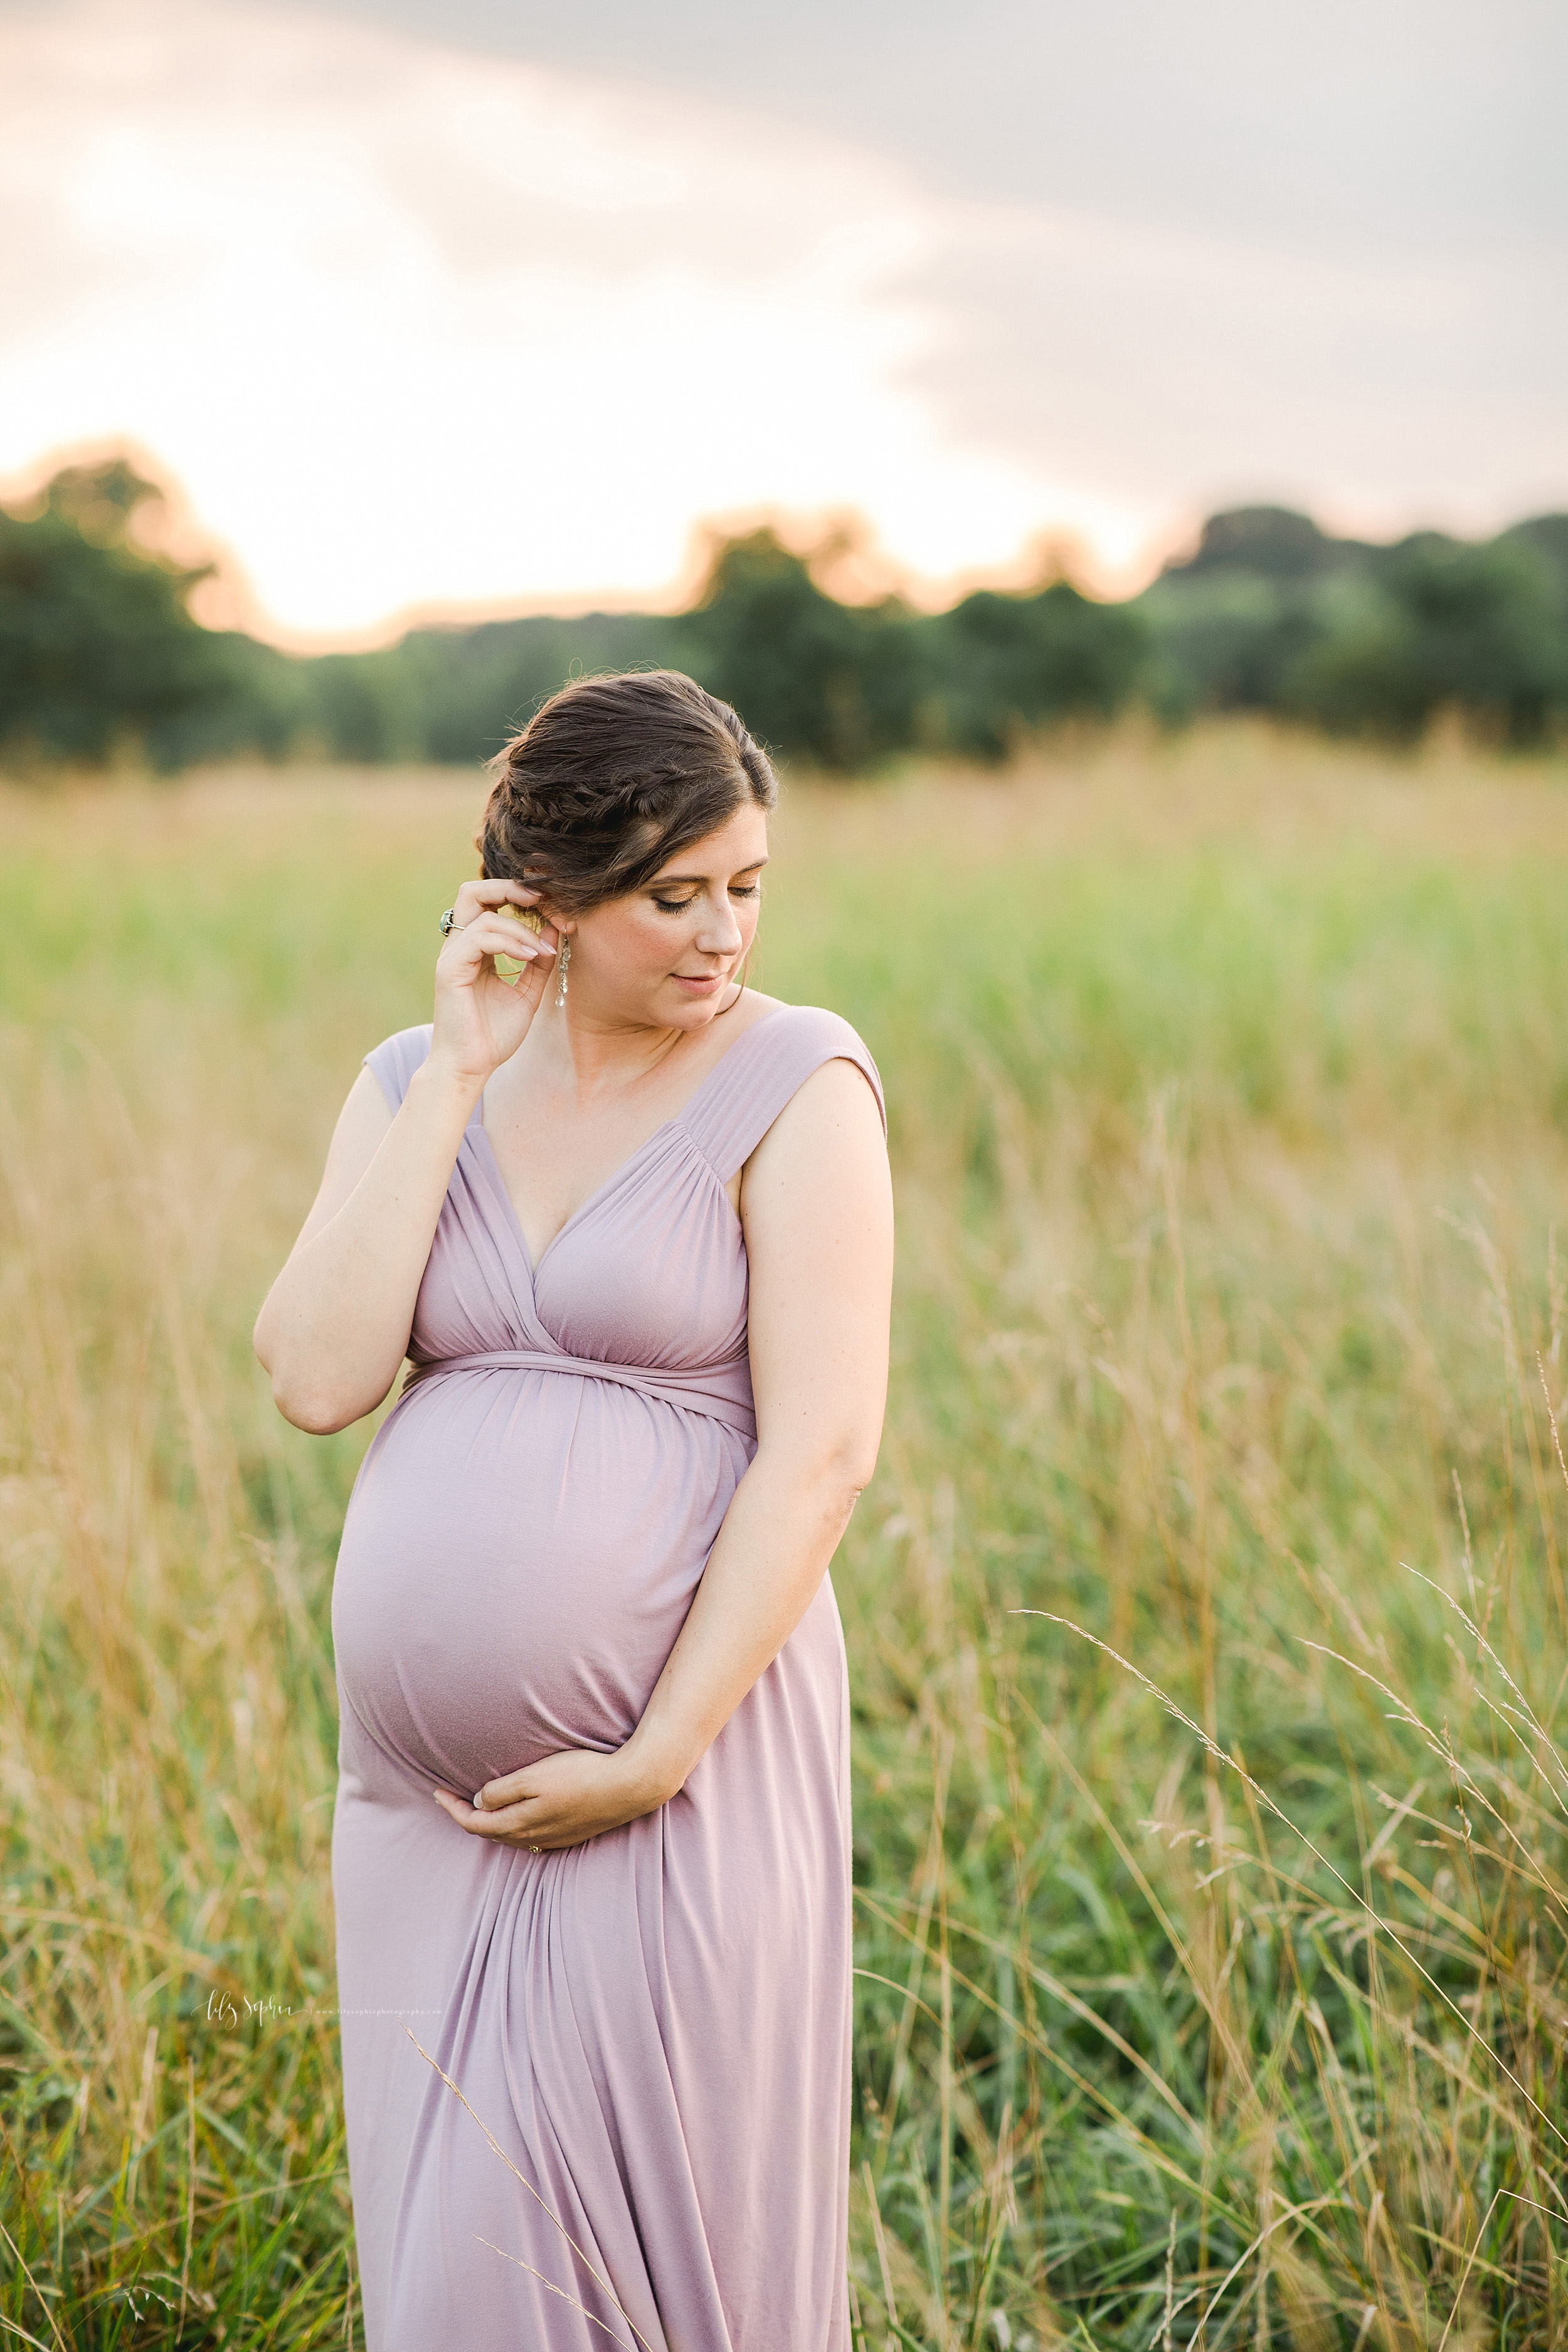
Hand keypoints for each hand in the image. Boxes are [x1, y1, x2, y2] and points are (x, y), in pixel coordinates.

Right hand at [429, 879, 560, 1090]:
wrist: (471, 1067)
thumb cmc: (493, 1035)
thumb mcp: (527, 993)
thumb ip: (539, 962)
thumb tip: (556, 929)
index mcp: (474, 949)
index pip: (490, 903)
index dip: (522, 898)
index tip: (556, 911)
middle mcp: (459, 947)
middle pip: (472, 892)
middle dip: (510, 888)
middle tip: (542, 900)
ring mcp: (452, 957)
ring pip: (482, 914)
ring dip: (521, 928)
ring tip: (543, 953)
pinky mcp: (450, 970)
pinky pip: (480, 938)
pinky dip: (510, 942)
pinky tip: (531, 958)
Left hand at [431, 1745, 668, 1850]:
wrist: (629, 1786)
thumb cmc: (581, 1775)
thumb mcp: (534, 1776)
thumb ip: (502, 1791)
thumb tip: (478, 1801)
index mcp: (519, 1824)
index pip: (473, 1823)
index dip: (451, 1808)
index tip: (437, 1791)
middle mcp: (533, 1838)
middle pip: (489, 1832)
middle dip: (466, 1816)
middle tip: (450, 1796)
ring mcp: (553, 1839)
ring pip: (510, 1835)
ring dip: (489, 1821)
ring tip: (478, 1803)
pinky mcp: (569, 1834)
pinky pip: (530, 1835)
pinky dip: (512, 1824)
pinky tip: (517, 1811)